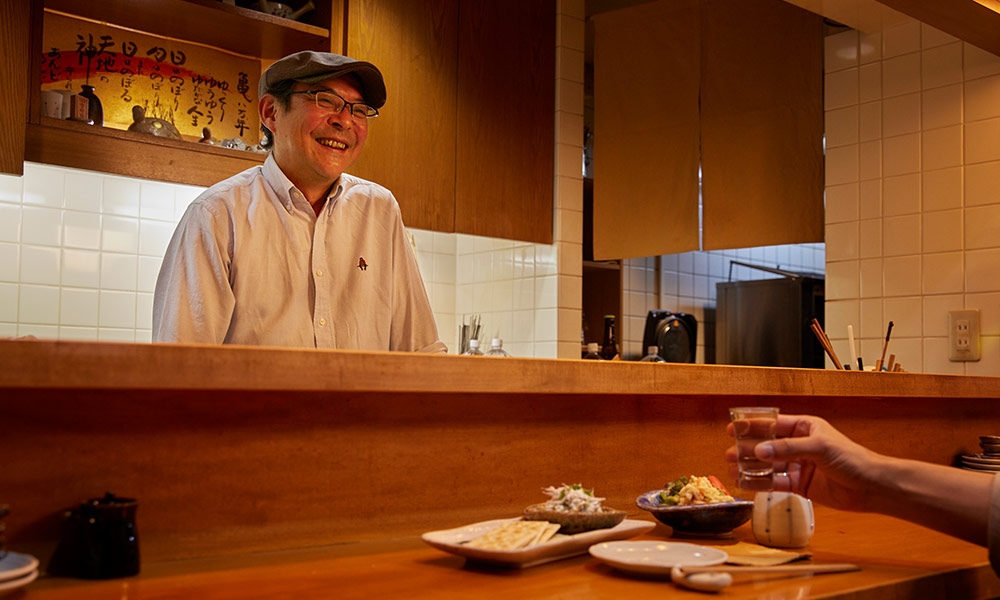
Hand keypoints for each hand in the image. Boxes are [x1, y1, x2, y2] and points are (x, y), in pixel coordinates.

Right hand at [725, 414, 881, 511]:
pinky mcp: (799, 485)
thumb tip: (759, 450)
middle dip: (747, 448)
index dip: (752, 426)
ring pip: (768, 465)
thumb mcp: (818, 447)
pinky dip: (760, 484)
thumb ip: (787, 449)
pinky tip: (746, 483)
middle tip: (729, 452)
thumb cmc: (851, 458)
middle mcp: (799, 445)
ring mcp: (798, 466)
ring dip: (751, 467)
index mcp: (804, 428)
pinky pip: (775, 483)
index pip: (773, 424)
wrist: (870, 487)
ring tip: (732, 469)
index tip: (732, 428)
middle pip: (767, 445)